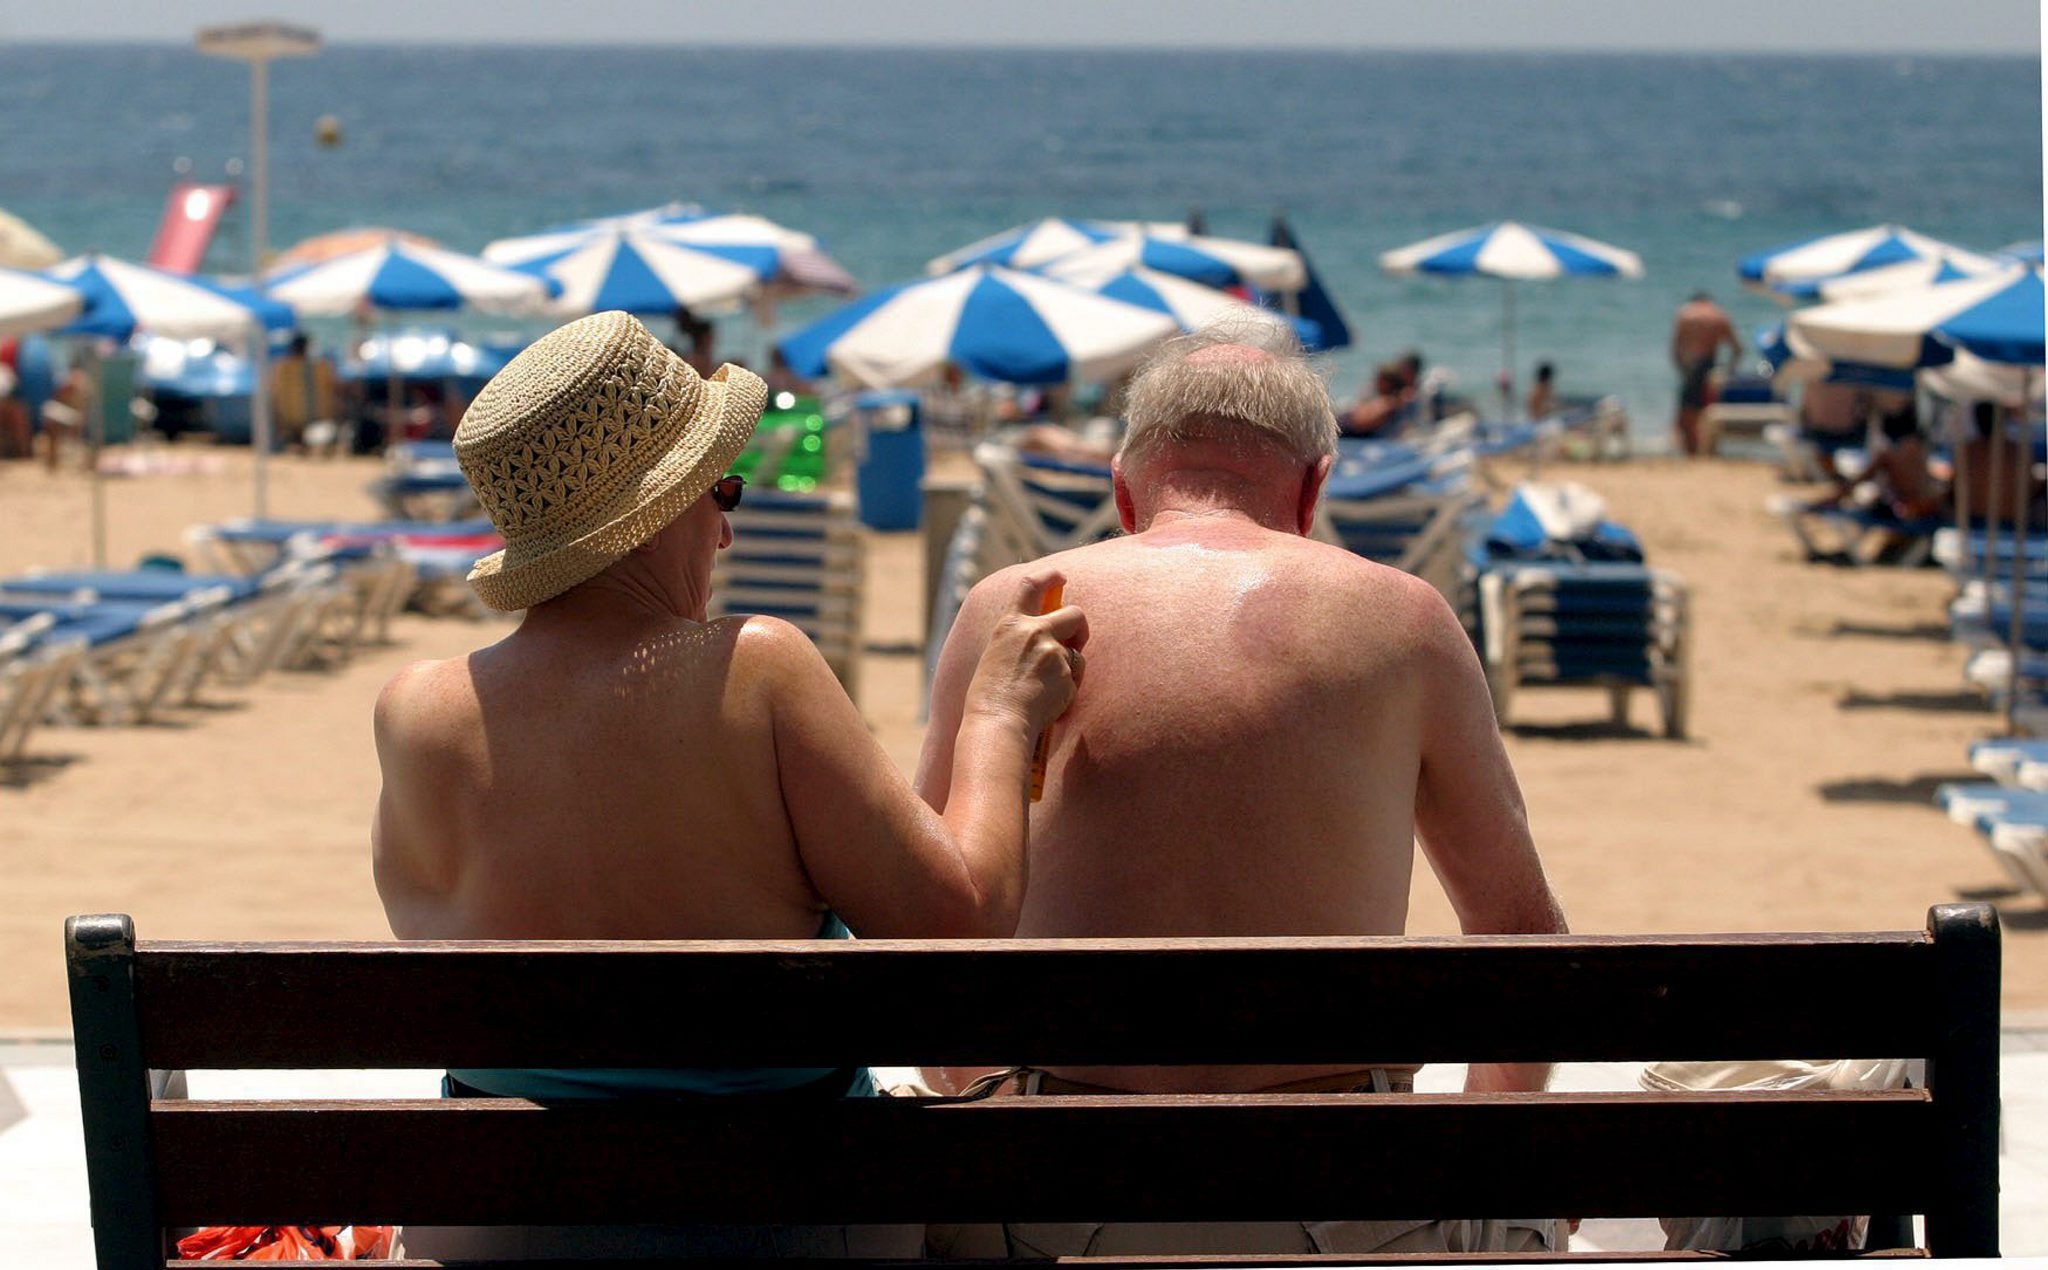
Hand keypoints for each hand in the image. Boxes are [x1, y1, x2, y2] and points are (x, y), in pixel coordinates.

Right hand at [963, 570, 1088, 734]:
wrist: (998, 723)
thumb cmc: (989, 697)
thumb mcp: (996, 655)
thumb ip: (1019, 640)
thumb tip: (1045, 637)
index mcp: (1010, 624)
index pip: (1031, 585)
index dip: (1049, 576)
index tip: (1061, 577)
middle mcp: (1035, 632)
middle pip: (1075, 613)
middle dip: (1080, 627)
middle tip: (1077, 642)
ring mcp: (1054, 653)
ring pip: (1078, 653)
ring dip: (1071, 667)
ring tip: (1047, 688)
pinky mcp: (1067, 675)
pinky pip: (1076, 678)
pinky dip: (1068, 689)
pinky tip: (1049, 702)